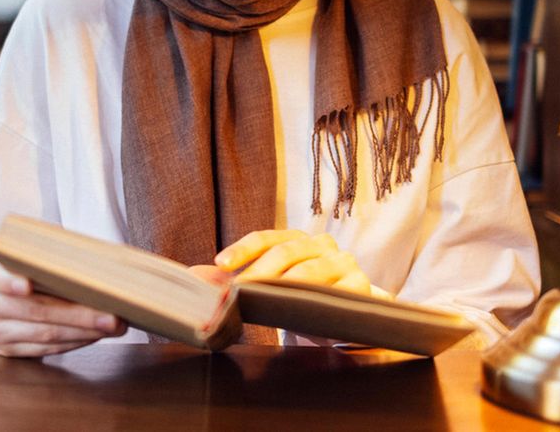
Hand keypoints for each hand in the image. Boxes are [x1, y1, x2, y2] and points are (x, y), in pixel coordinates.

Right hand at [0, 254, 126, 356]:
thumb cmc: (11, 269)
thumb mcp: (14, 256)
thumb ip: (39, 259)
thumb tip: (89, 265)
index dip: (9, 281)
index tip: (26, 285)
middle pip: (35, 310)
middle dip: (78, 315)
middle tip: (111, 315)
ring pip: (45, 334)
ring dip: (83, 332)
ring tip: (112, 326)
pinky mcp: (6, 350)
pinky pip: (45, 349)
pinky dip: (73, 342)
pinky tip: (94, 335)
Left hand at [214, 229, 386, 296]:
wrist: (346, 320)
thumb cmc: (304, 300)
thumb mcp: (273, 289)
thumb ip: (241, 280)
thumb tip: (198, 278)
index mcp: (298, 240)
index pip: (267, 238)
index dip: (243, 249)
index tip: (220, 263)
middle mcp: (322, 245)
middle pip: (286, 252)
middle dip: (258, 272)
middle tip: (237, 292)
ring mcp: (343, 263)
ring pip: (309, 271)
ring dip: (283, 287)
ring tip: (263, 301)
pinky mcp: (361, 285)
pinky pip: (336, 292)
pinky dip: (317, 300)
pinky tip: (301, 309)